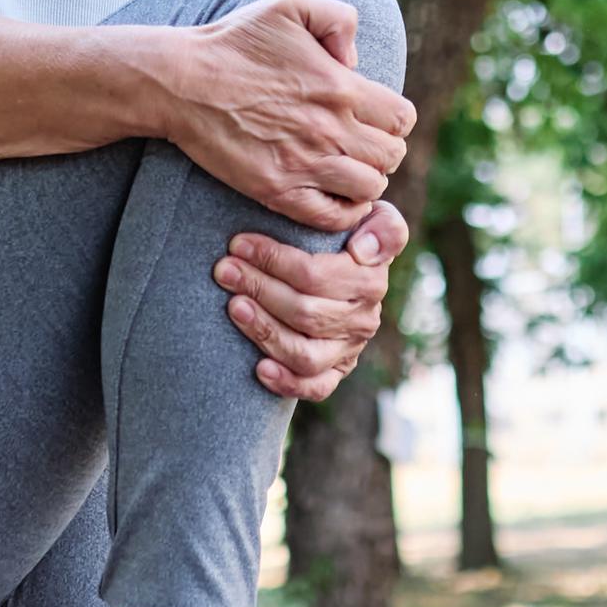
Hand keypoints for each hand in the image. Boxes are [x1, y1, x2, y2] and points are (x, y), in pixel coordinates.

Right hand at [162, 0, 415, 231]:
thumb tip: (355, 61)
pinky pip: (333, 218)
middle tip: (358, 143)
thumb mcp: (289, 4)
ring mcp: (304, 164)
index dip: (393, 119)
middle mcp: (329, 129)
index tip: (373, 117)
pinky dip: (344, 212)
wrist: (181, 81)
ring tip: (345, 169)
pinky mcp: (277, 191)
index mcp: (339, 86)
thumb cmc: (233, 41)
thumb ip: (339, 19)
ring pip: (370, 189)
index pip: (402, 118)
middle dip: (382, 150)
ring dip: (364, 180)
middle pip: (391, 156)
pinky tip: (333, 195)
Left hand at [213, 199, 410, 401]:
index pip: (315, 275)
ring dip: (264, 330)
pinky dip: (287, 382)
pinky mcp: (335, 373)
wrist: (344, 267)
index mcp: (370, 280)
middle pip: (304, 312)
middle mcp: (363, 319)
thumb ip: (383, 226)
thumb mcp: (371, 218)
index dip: (274, 260)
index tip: (238, 244)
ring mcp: (349, 350)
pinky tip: (259, 369)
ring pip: (305, 352)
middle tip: (224, 270)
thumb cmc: (345, 236)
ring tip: (233, 306)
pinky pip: (316, 387)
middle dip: (258, 288)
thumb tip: (363, 251)